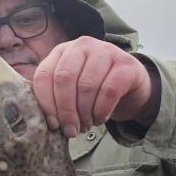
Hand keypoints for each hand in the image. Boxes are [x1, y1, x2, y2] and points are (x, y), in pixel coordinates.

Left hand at [32, 37, 152, 137]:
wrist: (130, 85)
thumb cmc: (95, 89)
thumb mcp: (72, 89)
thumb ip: (57, 97)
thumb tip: (49, 122)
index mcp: (62, 51)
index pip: (44, 74)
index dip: (46, 103)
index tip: (53, 124)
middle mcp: (82, 45)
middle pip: (64, 78)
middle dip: (65, 110)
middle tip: (71, 130)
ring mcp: (105, 51)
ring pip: (86, 86)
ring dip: (85, 113)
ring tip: (86, 125)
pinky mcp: (126, 63)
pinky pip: (108, 91)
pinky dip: (101, 110)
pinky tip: (99, 119)